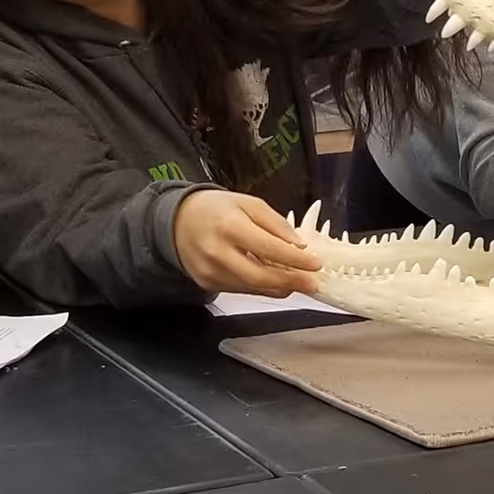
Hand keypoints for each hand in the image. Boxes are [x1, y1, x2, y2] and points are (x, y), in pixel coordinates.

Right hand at [173, 189, 322, 296]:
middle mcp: (217, 252)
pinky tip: (276, 281)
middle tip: (313, 284)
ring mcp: (210, 271)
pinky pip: (241, 290)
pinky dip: (262, 288)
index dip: (295, 259)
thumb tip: (300, 246)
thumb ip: (276, 223)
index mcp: (229, 226)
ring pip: (252, 288)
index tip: (316, 264)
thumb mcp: (249, 203)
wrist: (177, 221)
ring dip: (279, 287)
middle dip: (291, 283)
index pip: (269, 248)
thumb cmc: (218, 209)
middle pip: (260, 276)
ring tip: (299, 283)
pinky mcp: (207, 283)